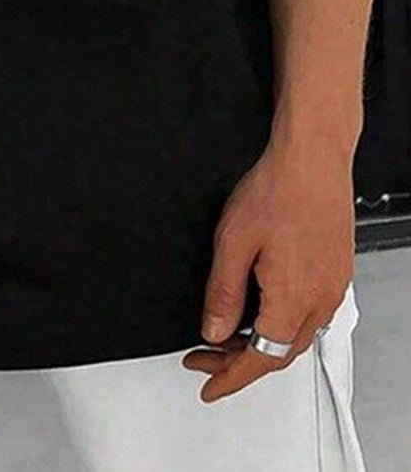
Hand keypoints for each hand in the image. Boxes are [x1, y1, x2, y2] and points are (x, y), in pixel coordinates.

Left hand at [182, 131, 354, 401]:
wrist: (313, 157)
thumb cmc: (278, 188)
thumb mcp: (232, 241)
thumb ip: (222, 293)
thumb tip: (213, 331)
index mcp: (293, 300)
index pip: (260, 360)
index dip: (230, 378)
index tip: (209, 385)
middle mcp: (319, 300)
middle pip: (279, 354)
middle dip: (239, 361)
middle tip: (205, 355)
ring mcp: (333, 286)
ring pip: (296, 336)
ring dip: (261, 343)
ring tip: (228, 334)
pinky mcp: (336, 271)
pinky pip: (310, 313)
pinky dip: (281, 323)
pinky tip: (262, 309)